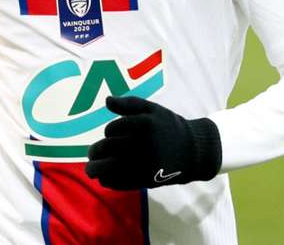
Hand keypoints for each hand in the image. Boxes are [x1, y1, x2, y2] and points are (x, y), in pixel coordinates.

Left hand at [86, 96, 221, 189]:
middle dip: (95, 151)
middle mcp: (142, 144)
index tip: (112, 134)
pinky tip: (106, 178)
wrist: (192, 151)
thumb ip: (129, 103)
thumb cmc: (169, 127)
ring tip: (90, 169)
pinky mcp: (144, 180)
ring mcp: (143, 163)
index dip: (109, 131)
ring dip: (95, 169)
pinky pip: (119, 182)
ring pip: (109, 168)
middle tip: (92, 153)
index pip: (112, 129)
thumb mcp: (153, 109)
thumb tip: (107, 100)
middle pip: (107, 148)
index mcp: (143, 124)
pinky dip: (109, 181)